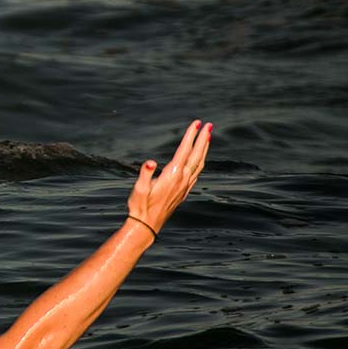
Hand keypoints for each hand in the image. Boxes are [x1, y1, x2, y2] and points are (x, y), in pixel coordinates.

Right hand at [126, 119, 212, 235]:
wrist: (147, 225)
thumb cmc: (140, 206)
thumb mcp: (138, 189)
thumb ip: (144, 174)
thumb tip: (150, 162)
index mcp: (172, 175)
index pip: (184, 150)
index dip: (190, 136)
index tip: (196, 124)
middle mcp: (182, 179)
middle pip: (196, 155)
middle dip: (202, 139)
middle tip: (209, 125)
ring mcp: (185, 186)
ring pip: (199, 163)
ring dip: (204, 149)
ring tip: (208, 138)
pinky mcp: (184, 191)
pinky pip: (196, 173)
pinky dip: (200, 162)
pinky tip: (200, 160)